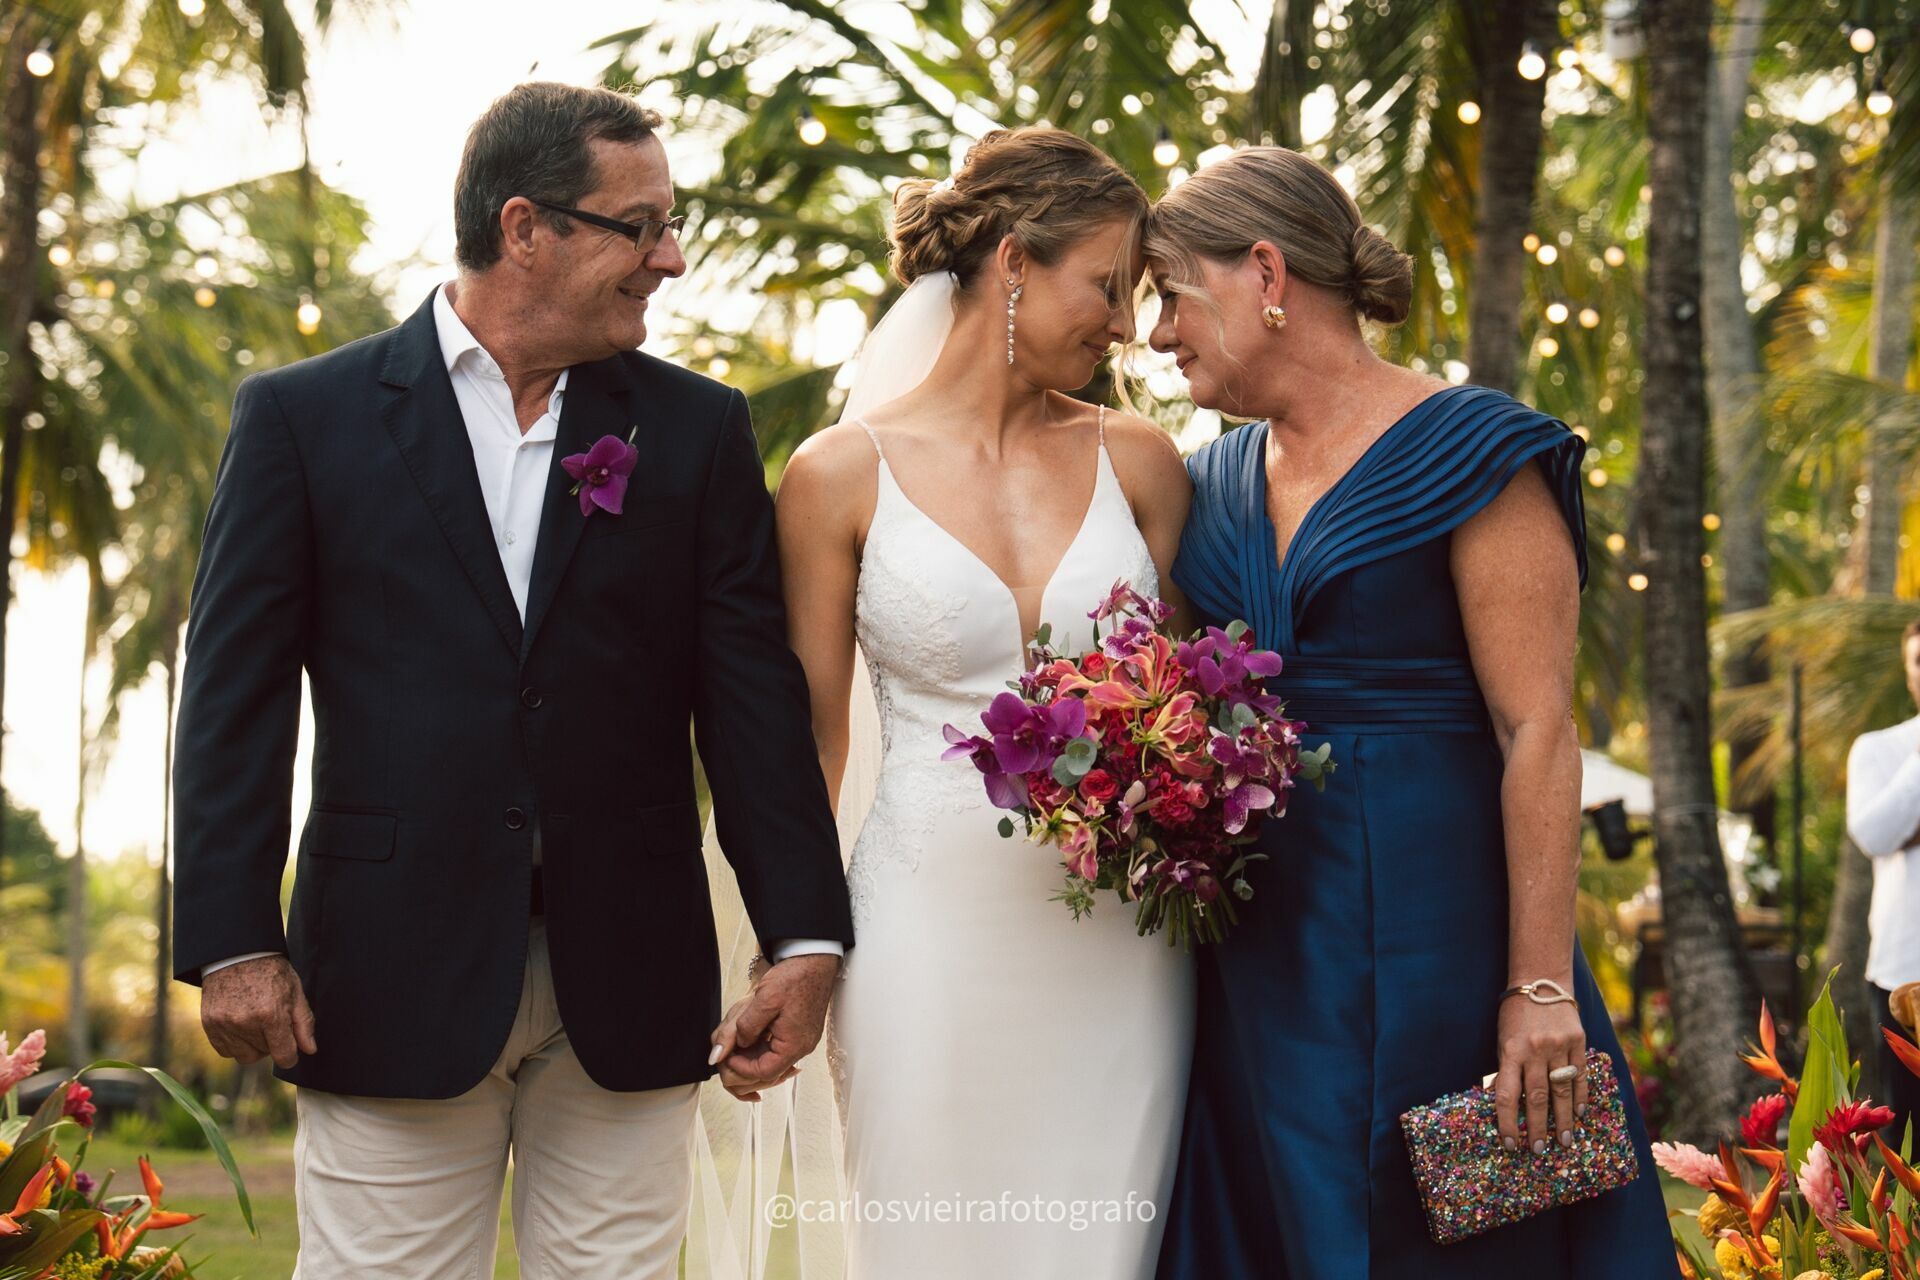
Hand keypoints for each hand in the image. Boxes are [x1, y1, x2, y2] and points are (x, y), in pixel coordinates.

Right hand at [200, 955, 317, 1069]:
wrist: (236, 954)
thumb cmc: (270, 972)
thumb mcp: (295, 991)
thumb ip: (303, 1023)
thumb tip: (309, 1050)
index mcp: (270, 1015)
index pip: (283, 1055)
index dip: (291, 1055)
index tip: (291, 1049)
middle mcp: (245, 1023)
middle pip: (264, 1055)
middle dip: (272, 1043)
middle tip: (271, 1022)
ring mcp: (224, 1025)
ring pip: (244, 1056)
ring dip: (253, 1046)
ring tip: (256, 1023)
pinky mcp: (210, 1025)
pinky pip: (225, 1051)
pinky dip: (235, 1044)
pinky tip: (240, 1025)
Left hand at [708, 953, 839, 1100]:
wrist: (815, 960)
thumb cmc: (796, 977)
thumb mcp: (765, 999)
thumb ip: (747, 1027)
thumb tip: (735, 1046)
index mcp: (795, 1044)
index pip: (765, 1072)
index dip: (742, 1068)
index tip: (728, 1057)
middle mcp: (801, 1046)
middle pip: (768, 1069)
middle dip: (745, 1061)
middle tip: (729, 1049)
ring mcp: (801, 1040)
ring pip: (771, 1058)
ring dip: (751, 1052)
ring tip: (737, 1037)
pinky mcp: (799, 1031)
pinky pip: (778, 1047)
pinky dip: (761, 1043)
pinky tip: (751, 1032)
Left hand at [1493, 990, 1586, 1155]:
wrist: (1541, 981)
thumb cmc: (1515, 1014)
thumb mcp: (1501, 1039)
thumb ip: (1506, 1069)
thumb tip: (1502, 1104)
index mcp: (1510, 1050)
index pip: (1505, 1095)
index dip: (1507, 1122)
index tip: (1510, 1144)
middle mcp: (1534, 1050)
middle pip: (1536, 1098)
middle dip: (1537, 1128)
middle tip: (1539, 1150)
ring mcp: (1558, 1046)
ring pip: (1561, 1091)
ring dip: (1563, 1119)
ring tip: (1564, 1141)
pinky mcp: (1578, 1042)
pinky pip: (1580, 1076)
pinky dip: (1580, 1097)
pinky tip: (1579, 1114)